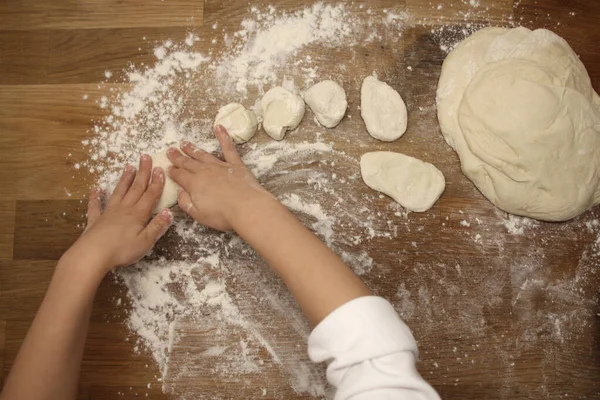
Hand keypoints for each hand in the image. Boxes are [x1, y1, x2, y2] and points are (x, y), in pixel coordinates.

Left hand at [64, 155, 172, 274]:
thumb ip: (157, 226)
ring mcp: (108, 213)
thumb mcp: (146, 241)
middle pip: (136, 188)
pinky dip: (95, 197)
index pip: (150, 195)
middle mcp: (124, 209)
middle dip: (142, 172)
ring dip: (124, 179)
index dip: (156, 182)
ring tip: (128, 167)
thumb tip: (169, 211)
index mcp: (138, 214)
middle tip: (145, 157)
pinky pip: (95, 206)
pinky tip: (96, 189)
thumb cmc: (122, 250)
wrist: (92, 255)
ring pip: (119, 192)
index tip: (160, 168)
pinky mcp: (95, 220)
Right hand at [167, 125, 269, 230]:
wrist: (246, 207)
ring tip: (184, 143)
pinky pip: (228, 148)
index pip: (179, 175)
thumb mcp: (198, 214)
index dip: (173, 171)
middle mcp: (204, 172)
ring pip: (202, 155)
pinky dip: (223, 137)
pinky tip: (219, 127)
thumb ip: (185, 202)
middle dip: (178, 157)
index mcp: (194, 184)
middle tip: (170, 150)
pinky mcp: (235, 165)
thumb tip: (179, 192)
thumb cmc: (222, 214)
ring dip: (192, 149)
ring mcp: (220, 166)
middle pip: (188, 163)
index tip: (168, 167)